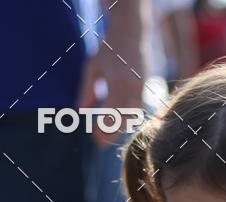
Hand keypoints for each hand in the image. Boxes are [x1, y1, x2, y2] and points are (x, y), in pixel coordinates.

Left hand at [77, 27, 145, 146]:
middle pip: (123, 120)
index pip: (111, 114)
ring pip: (131, 118)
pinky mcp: (146, 89)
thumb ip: (86, 90)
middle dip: (111, 134)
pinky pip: (137, 110)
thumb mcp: (92, 67)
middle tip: (99, 143)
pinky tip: (117, 122)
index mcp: (117, 82)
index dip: (103, 129)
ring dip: (119, 127)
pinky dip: (127, 118)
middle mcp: (132, 88)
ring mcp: (142, 89)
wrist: (131, 33)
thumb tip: (80, 111)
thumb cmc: (108, 49)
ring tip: (106, 134)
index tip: (95, 138)